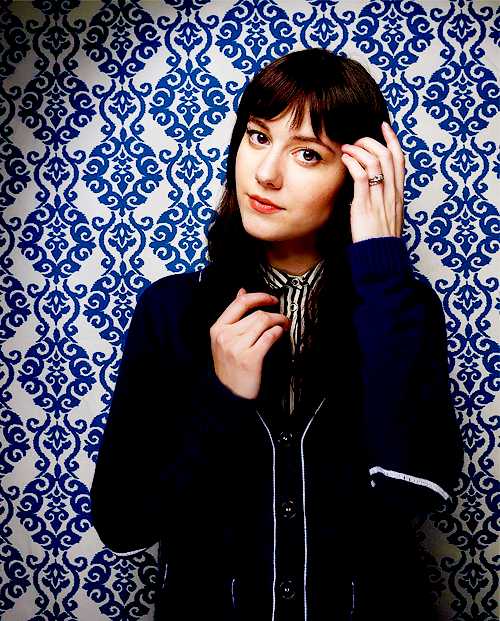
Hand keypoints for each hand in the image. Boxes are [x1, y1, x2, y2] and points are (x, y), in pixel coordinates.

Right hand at [210, 289, 290, 399]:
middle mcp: (225, 336)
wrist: (227, 394)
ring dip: (279, 321)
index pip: (240, 303)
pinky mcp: (250, 358)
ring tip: (284, 325)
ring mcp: (236, 347)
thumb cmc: (229, 366)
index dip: (260, 297)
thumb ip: (233, 315)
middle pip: (256, 313)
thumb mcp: (223, 339)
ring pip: (264, 322)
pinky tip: (280, 334)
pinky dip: (278, 332)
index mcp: (217, 328)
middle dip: (275, 313)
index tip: (272, 299)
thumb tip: (242, 291)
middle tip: (284, 318)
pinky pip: (269, 336)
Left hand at [341, 122, 404, 242]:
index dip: (393, 140)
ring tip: (347, 148)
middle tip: (356, 140)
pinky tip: (345, 160)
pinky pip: (361, 177)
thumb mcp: (387, 215)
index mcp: (399, 194)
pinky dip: (353, 163)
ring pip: (375, 162)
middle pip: (388, 155)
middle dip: (371, 141)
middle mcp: (392, 193)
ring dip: (359, 150)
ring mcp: (380, 198)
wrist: (381, 257)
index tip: (383, 127)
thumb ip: (382, 199)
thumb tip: (371, 187)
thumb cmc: (381, 239)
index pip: (400, 160)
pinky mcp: (365, 205)